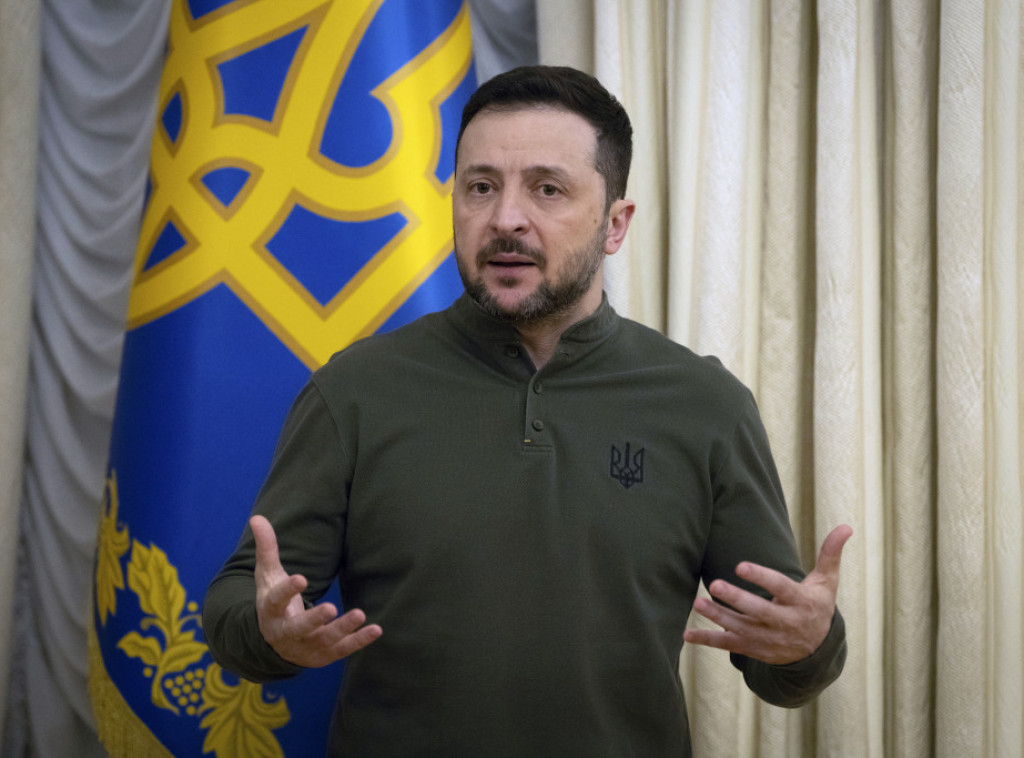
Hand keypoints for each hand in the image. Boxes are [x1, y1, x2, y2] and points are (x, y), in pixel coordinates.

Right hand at [251, 514, 381, 667]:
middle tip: (330, 608)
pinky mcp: (324, 656)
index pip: (276, 601)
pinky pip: (343, 649)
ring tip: (360, 613)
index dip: (288, 590)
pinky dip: (359, 641)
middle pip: (300, 628)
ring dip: (342, 629)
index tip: (301, 578)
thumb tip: (257, 517)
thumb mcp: (268, 576)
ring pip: (324, 640)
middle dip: (315, 619)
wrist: (274, 645)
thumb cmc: (273, 602)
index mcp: (271, 612)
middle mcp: (287, 633)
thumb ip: (267, 549)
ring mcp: (306, 646)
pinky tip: (376, 628)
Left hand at [683, 524, 851, 664]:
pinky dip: (707, 640)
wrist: (817, 652)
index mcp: (799, 603)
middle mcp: (783, 623)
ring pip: (739, 628)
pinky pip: (728, 645)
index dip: (761, 577)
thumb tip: (846, 526)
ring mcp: (767, 638)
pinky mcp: (754, 649)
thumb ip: (830, 553)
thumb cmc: (817, 606)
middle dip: (735, 599)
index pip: (780, 588)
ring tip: (697, 602)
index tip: (740, 565)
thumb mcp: (826, 582)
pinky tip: (687, 633)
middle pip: (757, 610)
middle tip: (713, 584)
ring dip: (717, 616)